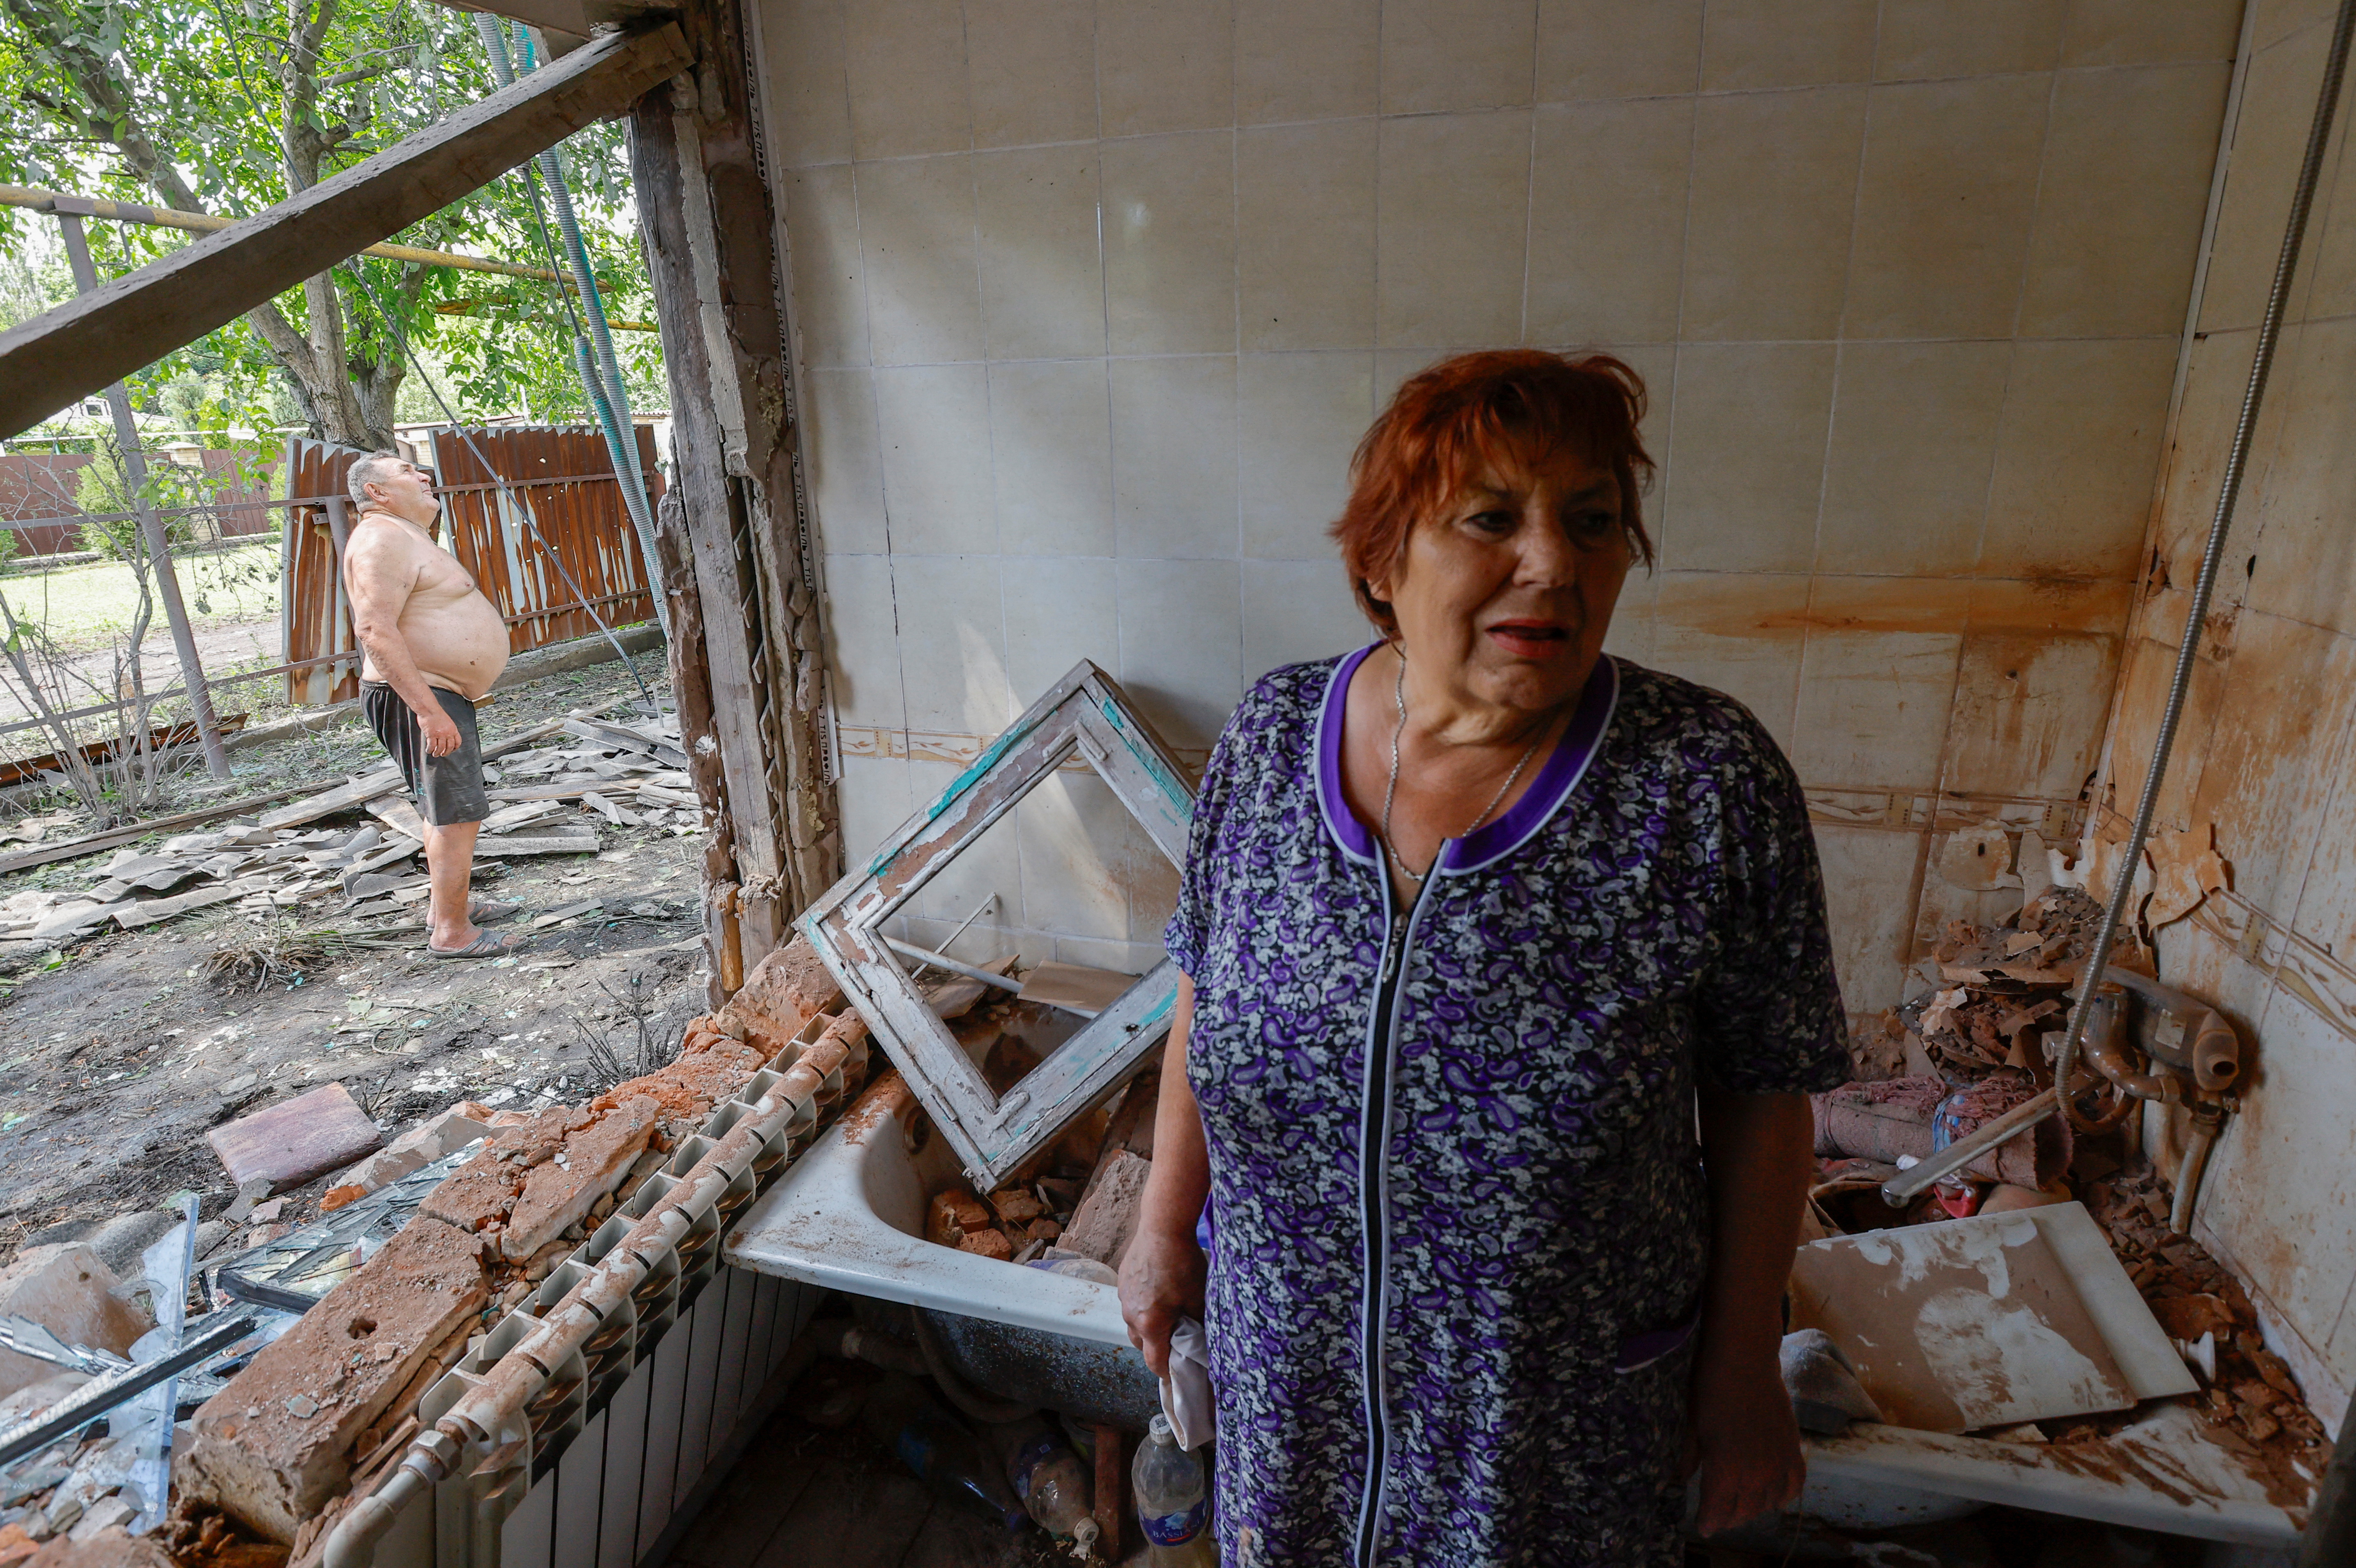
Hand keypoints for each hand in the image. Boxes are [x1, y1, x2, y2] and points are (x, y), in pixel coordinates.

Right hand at [418, 706, 462, 756]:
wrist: (429, 708)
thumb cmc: (436, 713)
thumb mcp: (447, 721)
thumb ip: (448, 729)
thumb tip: (446, 738)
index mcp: (453, 729)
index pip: (458, 742)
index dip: (455, 748)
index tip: (452, 750)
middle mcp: (448, 732)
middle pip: (449, 747)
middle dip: (446, 752)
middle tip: (443, 754)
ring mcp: (440, 734)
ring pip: (440, 748)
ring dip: (437, 753)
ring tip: (435, 754)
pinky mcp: (431, 735)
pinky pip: (431, 746)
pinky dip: (430, 750)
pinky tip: (428, 750)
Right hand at [1117, 1221, 1204, 1378]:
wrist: (1163, 1227)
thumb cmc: (1183, 1264)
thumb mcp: (1197, 1298)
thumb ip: (1197, 1325)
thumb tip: (1200, 1342)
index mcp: (1149, 1324)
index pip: (1155, 1362)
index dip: (1167, 1372)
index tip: (1178, 1376)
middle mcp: (1131, 1315)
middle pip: (1142, 1344)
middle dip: (1158, 1349)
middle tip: (1177, 1342)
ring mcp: (1124, 1297)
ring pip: (1135, 1323)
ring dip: (1149, 1326)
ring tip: (1168, 1314)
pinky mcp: (1122, 1281)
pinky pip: (1131, 1303)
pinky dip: (1143, 1306)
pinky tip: (1159, 1292)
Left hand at [1685, 1344, 1804, 1534]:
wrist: (1744, 1362)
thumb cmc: (1710, 1391)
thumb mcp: (1692, 1427)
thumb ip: (1688, 1459)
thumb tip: (1680, 1480)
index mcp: (1725, 1472)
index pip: (1717, 1512)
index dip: (1709, 1522)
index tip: (1704, 1526)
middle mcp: (1755, 1476)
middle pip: (1742, 1512)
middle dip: (1728, 1517)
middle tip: (1719, 1515)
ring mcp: (1778, 1464)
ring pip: (1768, 1503)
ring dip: (1754, 1507)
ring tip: (1742, 1503)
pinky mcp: (1794, 1450)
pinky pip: (1794, 1486)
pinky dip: (1784, 1495)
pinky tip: (1774, 1496)